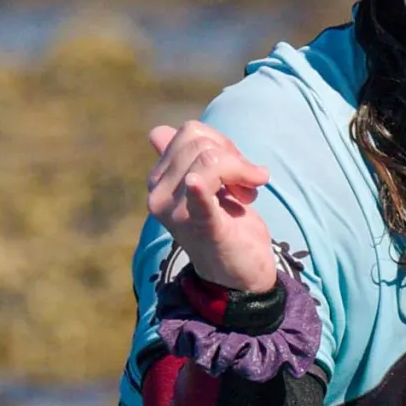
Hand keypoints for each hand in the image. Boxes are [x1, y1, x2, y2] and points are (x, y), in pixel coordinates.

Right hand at [146, 121, 280, 296]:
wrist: (240, 273)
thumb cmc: (225, 224)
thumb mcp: (204, 186)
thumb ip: (184, 160)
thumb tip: (160, 132)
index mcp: (158, 180)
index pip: (190, 133)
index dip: (221, 142)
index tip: (235, 167)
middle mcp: (158, 195)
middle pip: (202, 144)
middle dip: (235, 158)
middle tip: (247, 184)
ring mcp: (176, 213)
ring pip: (212, 159)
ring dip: (243, 171)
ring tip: (247, 195)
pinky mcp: (202, 228)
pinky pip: (198, 199)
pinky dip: (199, 191)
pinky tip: (195, 185)